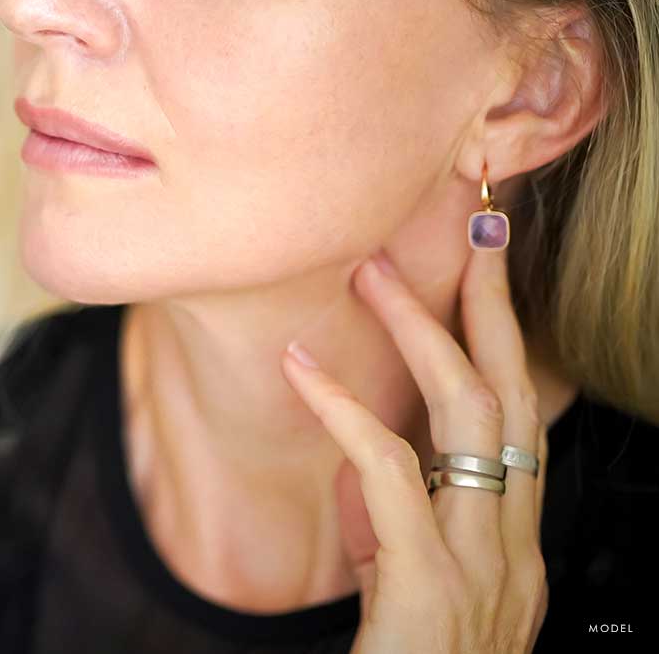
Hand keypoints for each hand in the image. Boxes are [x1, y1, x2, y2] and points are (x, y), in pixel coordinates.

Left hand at [280, 247, 548, 653]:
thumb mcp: (414, 592)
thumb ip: (402, 524)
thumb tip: (365, 456)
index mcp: (512, 546)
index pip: (522, 420)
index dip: (508, 339)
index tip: (486, 272)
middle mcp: (514, 549)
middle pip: (514, 396)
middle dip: (494, 306)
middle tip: (470, 232)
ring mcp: (483, 569)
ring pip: (470, 414)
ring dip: (422, 331)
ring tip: (373, 273)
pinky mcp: (429, 590)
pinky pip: (392, 471)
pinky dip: (346, 409)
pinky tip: (302, 368)